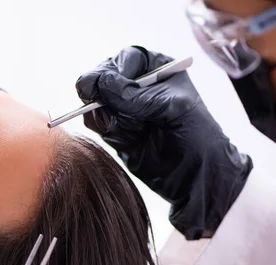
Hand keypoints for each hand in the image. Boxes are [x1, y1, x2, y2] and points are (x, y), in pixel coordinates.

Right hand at [76, 46, 252, 239]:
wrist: (194, 176)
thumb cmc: (196, 136)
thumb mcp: (171, 108)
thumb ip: (134, 95)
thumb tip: (101, 83)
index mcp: (157, 70)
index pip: (125, 59)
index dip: (112, 71)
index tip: (105, 86)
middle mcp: (138, 86)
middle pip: (103, 79)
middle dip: (105, 96)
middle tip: (107, 109)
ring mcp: (124, 109)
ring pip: (96, 103)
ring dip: (109, 118)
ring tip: (134, 131)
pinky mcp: (115, 130)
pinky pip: (97, 123)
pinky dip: (108, 132)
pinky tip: (128, 140)